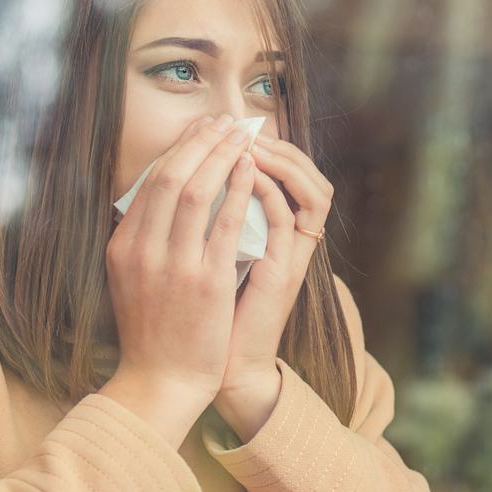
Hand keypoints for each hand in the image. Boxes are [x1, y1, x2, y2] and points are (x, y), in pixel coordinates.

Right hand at [101, 114, 257, 448]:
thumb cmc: (151, 333)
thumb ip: (140, 240)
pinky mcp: (206, 282)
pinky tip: (251, 171)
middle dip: (200, 142)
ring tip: (241, 136)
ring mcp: (174, 265)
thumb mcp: (129, 280)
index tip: (200, 131)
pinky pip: (225, 223)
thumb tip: (155, 198)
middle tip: (224, 122)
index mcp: (123, 247)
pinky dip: (238, 190)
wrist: (160, 382)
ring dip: (220, 155)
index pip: (150, 182)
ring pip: (196, 191)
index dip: (178, 149)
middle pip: (171, 177)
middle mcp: (143, 250)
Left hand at [213, 135, 333, 440]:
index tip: (227, 128)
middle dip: (277, 144)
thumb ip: (206, 223)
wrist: (212, 367)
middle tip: (240, 124)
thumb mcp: (204, 258)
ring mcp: (291, 258)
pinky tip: (246, 171)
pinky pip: (289, 219)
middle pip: (309, 176)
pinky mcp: (283, 272)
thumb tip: (179, 181)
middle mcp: (290, 244)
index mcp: (272, 237)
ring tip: (248, 140)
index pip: (288, 177)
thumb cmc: (204, 316)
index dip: (265, 147)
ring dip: (281, 160)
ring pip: (312, 191)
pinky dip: (269, 190)